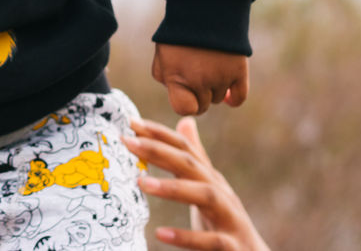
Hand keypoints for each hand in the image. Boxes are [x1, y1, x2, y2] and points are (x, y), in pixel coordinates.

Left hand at [124, 117, 269, 250]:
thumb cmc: (223, 222)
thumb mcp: (207, 188)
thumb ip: (194, 160)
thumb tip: (185, 121)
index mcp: (211, 179)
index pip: (185, 149)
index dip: (159, 133)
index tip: (130, 122)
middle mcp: (222, 193)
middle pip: (192, 165)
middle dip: (159, 150)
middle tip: (127, 141)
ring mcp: (230, 218)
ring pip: (206, 195)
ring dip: (172, 188)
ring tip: (140, 183)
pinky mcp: (233, 246)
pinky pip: (212, 241)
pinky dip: (186, 237)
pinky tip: (160, 233)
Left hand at [152, 43, 248, 114]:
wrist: (204, 9)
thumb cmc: (179, 34)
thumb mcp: (162, 54)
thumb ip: (165, 77)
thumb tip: (177, 94)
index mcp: (176, 77)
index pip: (184, 109)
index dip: (186, 104)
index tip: (186, 95)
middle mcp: (198, 81)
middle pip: (203, 105)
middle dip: (199, 95)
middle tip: (197, 77)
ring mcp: (220, 77)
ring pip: (218, 99)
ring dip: (214, 89)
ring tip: (209, 70)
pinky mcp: (238, 71)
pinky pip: (238, 98)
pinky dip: (233, 99)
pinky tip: (228, 93)